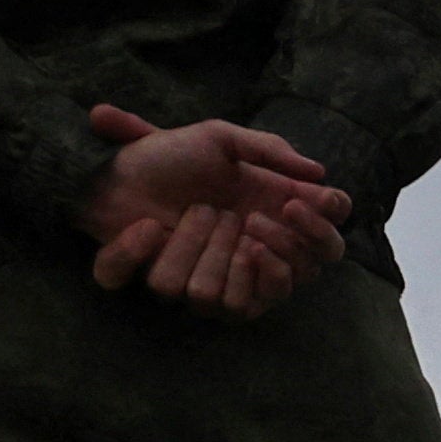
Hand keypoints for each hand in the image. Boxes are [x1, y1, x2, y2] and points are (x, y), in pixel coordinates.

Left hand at [78, 105, 343, 318]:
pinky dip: (170, 259)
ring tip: (200, 213)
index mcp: (275, 221)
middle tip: (251, 218)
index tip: (292, 205)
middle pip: (300, 276)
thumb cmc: (171, 154)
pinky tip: (157, 229)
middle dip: (277, 245)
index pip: (327, 246)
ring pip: (240, 297)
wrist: (113, 169)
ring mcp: (219, 278)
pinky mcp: (178, 286)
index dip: (320, 232)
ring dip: (216, 251)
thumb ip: (268, 149)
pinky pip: (193, 302)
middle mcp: (256, 257)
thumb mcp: (220, 139)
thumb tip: (318, 172)